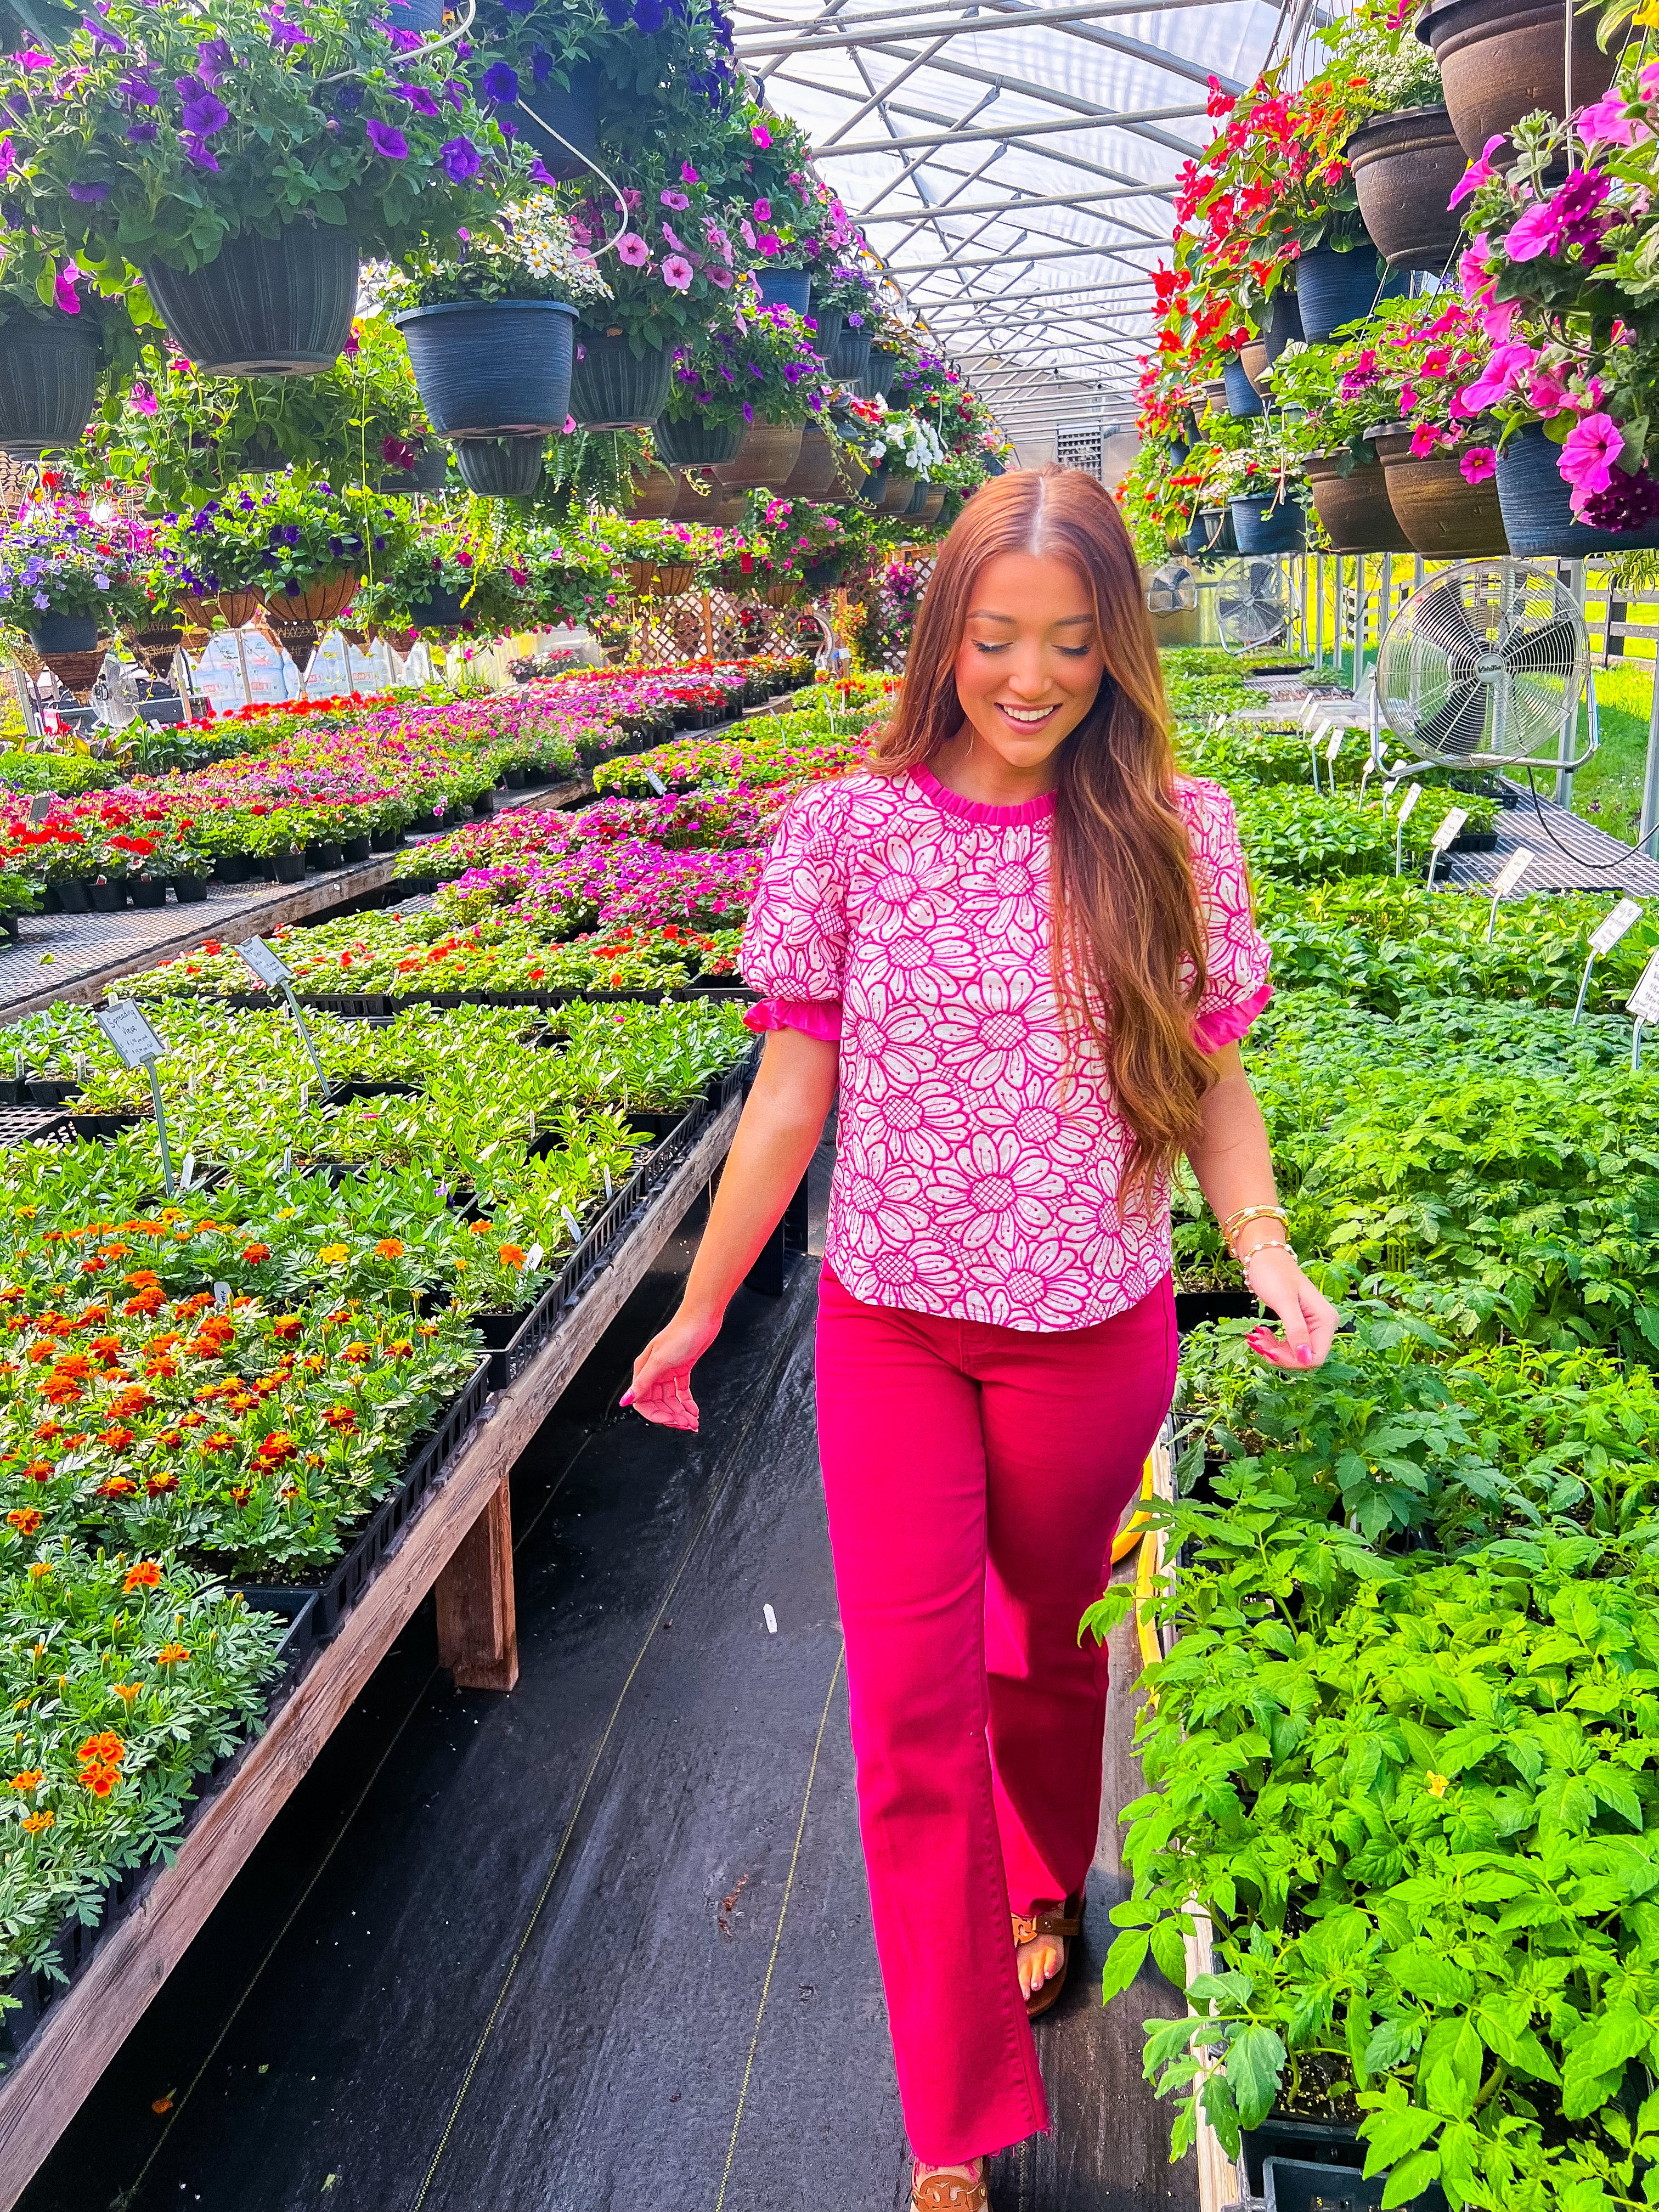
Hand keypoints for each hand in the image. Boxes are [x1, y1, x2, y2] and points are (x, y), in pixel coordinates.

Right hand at [620, 1306, 723, 1430]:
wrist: (702, 1318)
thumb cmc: (681, 1334)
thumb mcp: (660, 1361)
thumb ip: (643, 1383)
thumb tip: (626, 1400)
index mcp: (644, 1370)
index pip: (642, 1401)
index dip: (656, 1415)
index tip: (671, 1422)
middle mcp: (654, 1372)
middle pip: (658, 1403)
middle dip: (672, 1416)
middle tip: (686, 1424)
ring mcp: (668, 1371)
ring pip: (671, 1400)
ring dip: (681, 1412)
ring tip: (693, 1421)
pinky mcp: (681, 1369)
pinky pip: (681, 1391)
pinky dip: (687, 1402)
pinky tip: (694, 1410)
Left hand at [1242, 1246, 1339, 1370]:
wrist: (1265, 1257)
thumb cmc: (1274, 1272)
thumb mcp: (1284, 1302)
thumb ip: (1296, 1329)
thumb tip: (1305, 1358)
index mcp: (1325, 1320)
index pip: (1316, 1356)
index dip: (1293, 1361)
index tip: (1270, 1352)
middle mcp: (1324, 1325)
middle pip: (1306, 1358)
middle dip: (1281, 1356)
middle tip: (1259, 1344)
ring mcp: (1313, 1326)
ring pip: (1296, 1354)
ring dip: (1275, 1351)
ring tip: (1258, 1339)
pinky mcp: (1302, 1326)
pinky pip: (1290, 1345)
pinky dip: (1274, 1345)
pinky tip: (1263, 1335)